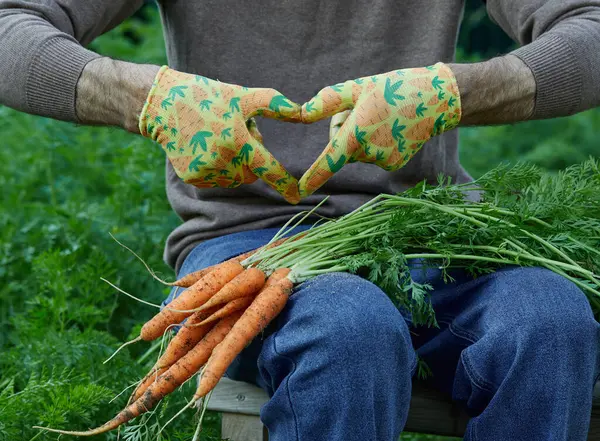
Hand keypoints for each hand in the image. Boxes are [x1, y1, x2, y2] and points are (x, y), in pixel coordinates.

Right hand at [139, 67, 301, 202]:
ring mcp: (205, 171)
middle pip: (251, 173)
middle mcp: (221, 160)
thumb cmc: (208, 96)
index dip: (283, 183)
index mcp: (237, 140)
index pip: (267, 167)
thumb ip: (276, 106)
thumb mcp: (242, 96)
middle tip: (235, 134)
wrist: (162, 105)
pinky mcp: (192, 177)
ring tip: (218, 138)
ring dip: (234, 164)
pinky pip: (217, 180)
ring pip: (235, 178)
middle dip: (251, 160)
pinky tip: (205, 147)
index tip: (295, 197)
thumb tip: (305, 113)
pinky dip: (218, 168)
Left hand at [299, 63, 461, 196]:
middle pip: (342, 148)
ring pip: (359, 151)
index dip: (311, 178)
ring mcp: (383, 162)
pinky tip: (393, 128)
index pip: (328, 163)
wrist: (436, 100)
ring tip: (383, 116)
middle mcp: (368, 154)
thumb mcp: (357, 87)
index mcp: (355, 136)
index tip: (299, 192)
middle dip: (345, 131)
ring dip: (362, 136)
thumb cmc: (393, 89)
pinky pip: (374, 155)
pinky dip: (377, 143)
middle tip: (366, 109)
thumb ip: (327, 101)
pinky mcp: (394, 164)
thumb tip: (301, 114)